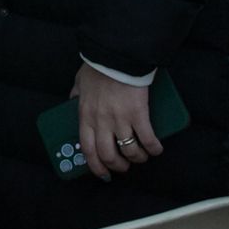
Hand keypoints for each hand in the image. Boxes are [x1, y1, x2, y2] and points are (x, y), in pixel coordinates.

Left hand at [74, 63, 161, 178]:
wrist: (116, 55)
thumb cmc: (98, 66)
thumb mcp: (80, 82)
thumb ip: (76, 94)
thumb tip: (72, 101)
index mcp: (85, 115)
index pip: (87, 149)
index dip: (95, 165)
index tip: (102, 172)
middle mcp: (101, 121)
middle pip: (108, 155)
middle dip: (117, 166)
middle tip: (124, 167)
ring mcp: (120, 119)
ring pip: (129, 151)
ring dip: (137, 158)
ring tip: (142, 157)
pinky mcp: (138, 114)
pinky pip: (148, 139)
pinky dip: (153, 148)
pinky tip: (156, 149)